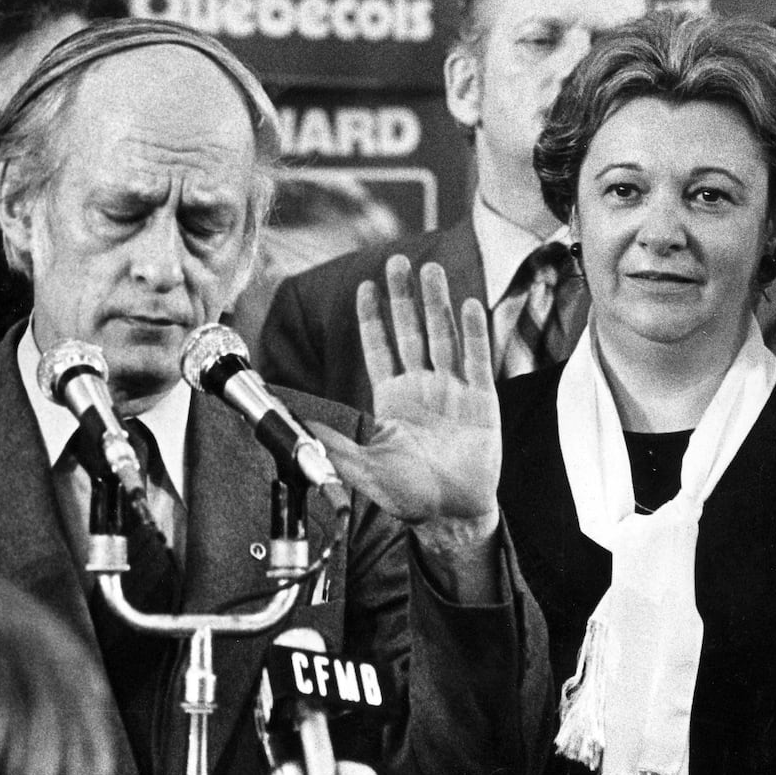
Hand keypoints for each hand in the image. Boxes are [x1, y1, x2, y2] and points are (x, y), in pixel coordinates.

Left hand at [312, 257, 499, 526]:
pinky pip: (475, 359)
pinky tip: (466, 304)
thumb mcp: (362, 467)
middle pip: (410, 331)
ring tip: (431, 271)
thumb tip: (294, 423)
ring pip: (442, 336)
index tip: (364, 288)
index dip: (371, 318)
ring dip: (436, 303)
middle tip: (396, 260)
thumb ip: (333, 442)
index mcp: (392, 398)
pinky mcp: (480, 401)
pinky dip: (471, 332)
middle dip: (402, 297)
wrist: (452, 514)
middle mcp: (421, 387)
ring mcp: (452, 390)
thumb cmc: (408, 494)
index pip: (379, 347)